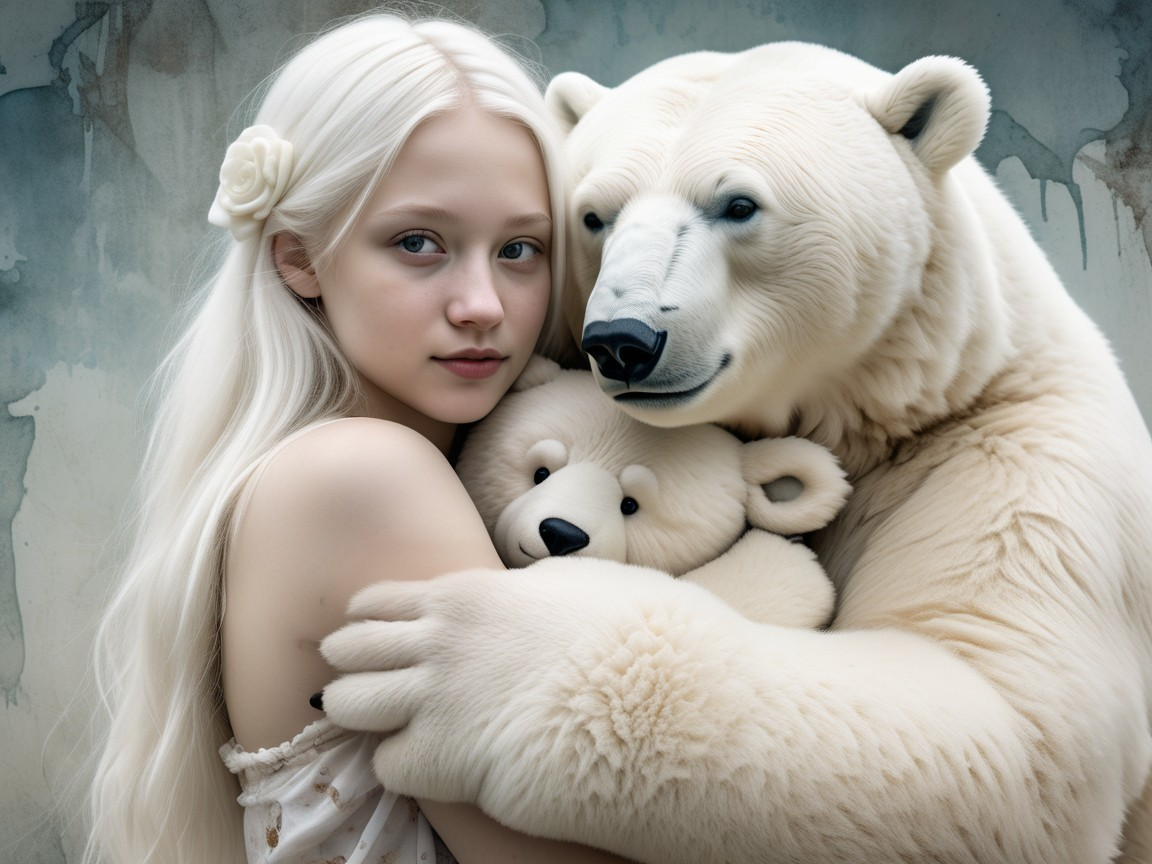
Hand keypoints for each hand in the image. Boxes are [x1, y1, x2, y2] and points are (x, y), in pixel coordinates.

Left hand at [319, 557, 755, 827]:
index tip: (377, 640)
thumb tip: (527, 586)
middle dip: (356, 668)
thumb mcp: (585, 584)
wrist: (663, 704)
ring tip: (396, 729)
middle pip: (348, 649)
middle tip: (376, 686)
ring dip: (365, 717)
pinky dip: (405, 769)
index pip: (378, 602)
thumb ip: (536, 586)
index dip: (372, 624)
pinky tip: (439, 768)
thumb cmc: (643, 639)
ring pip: (347, 703)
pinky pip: (386, 766)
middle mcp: (439, 640)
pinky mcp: (444, 758)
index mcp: (468, 593)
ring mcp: (436, 698)